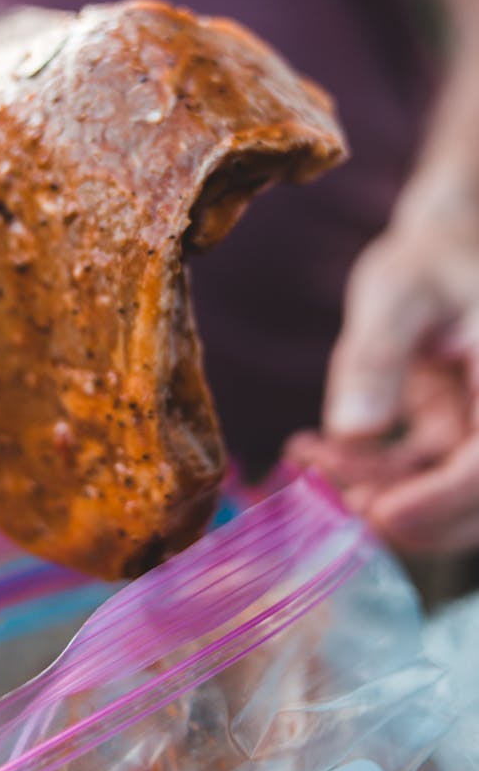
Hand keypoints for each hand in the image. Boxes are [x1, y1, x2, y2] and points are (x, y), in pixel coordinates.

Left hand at [287, 212, 478, 553]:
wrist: (437, 256)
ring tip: (308, 459)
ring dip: (372, 490)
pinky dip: (362, 471)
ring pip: (436, 493)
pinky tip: (310, 451)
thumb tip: (354, 432)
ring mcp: (477, 432)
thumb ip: (376, 356)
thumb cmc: (427, 262)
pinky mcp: (447, 438)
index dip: (444, 498)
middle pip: (472, 500)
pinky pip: (411, 475)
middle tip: (333, 500)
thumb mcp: (397, 291)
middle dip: (402, 511)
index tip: (385, 513)